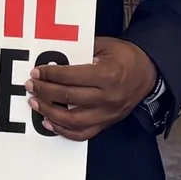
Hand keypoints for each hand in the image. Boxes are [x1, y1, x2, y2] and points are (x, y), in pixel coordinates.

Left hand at [27, 38, 157, 140]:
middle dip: (45, 91)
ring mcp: (107, 114)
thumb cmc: (126, 57)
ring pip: (72, 120)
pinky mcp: (107, 123)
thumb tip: (54, 55)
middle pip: (68, 98)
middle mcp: (107, 97)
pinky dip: (63, 131)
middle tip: (31, 85)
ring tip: (35, 103)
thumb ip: (82, 50)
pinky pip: (82, 134)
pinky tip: (49, 123)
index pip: (71, 77)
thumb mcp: (106, 45)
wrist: (149, 74)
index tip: (37, 72)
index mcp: (107, 75)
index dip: (50, 74)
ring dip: (50, 112)